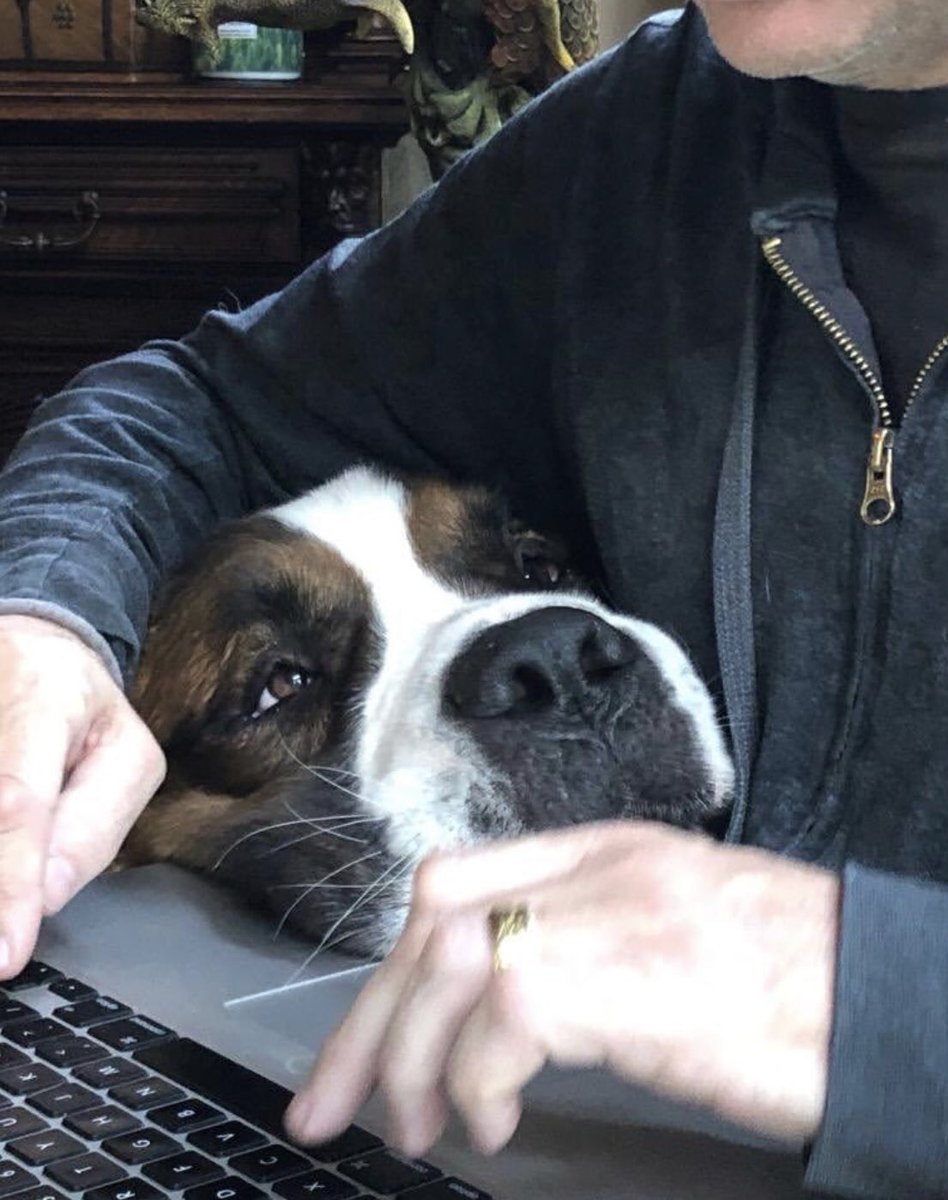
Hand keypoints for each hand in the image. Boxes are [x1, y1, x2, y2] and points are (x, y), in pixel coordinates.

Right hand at [0, 615, 165, 975]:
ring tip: (14, 908)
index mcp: (42, 699)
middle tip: (4, 945)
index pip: (20, 802)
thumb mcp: (126, 753)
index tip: (7, 952)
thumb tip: (47, 898)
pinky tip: (9, 872)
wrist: (28, 645)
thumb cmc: (81, 709)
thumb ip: (95, 825)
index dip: (11, 882)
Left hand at [285, 822, 838, 1156]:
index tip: (365, 1041)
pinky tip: (494, 1123)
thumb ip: (586, 933)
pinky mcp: (632, 975)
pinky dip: (476, 1079)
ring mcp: (614, 913)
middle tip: (332, 1101)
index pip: (456, 881)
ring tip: (413, 1126)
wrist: (886, 998)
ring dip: (409, 1052)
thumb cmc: (790, 981)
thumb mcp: (671, 930)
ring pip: (450, 957)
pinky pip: (505, 1015)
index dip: (393, 963)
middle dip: (370, 1015)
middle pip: (432, 915)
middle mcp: (598, 866)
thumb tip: (497, 1002)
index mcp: (602, 850)